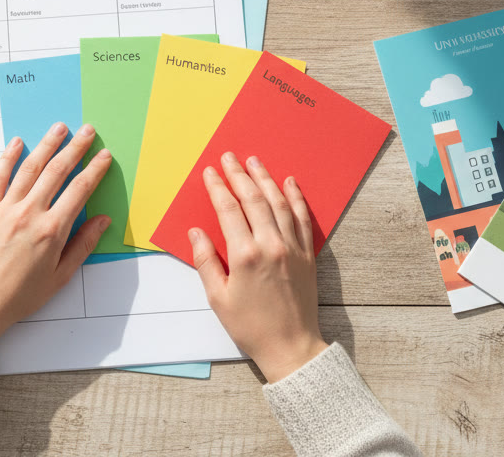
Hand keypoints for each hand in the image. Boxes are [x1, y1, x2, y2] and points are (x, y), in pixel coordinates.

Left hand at [0, 122, 111, 346]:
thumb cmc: (20, 296)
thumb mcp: (60, 277)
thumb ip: (82, 246)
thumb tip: (102, 221)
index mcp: (52, 231)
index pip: (79, 190)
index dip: (94, 170)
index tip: (104, 156)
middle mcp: (29, 214)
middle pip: (57, 171)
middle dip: (75, 148)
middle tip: (87, 130)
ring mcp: (5, 209)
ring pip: (29, 168)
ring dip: (46, 144)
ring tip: (59, 128)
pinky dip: (8, 157)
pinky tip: (17, 142)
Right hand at [190, 152, 327, 382]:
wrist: (291, 346)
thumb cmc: (251, 326)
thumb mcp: (217, 298)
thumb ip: (206, 261)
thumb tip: (196, 233)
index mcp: (245, 255)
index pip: (228, 209)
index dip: (218, 187)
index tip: (210, 172)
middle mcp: (271, 245)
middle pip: (253, 199)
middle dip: (239, 174)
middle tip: (229, 157)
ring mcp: (292, 247)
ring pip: (279, 202)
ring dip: (265, 178)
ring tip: (254, 161)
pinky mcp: (307, 254)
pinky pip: (302, 217)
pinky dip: (295, 197)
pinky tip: (289, 182)